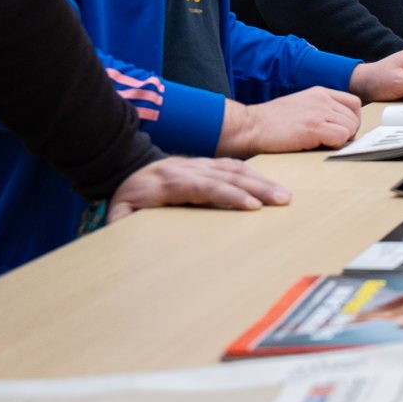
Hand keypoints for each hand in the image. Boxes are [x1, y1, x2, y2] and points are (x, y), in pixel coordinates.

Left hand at [106, 155, 293, 221]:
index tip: (251, 205)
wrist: (127, 166)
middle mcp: (188, 168)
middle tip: (281, 200)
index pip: (203, 186)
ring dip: (261, 181)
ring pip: (234, 168)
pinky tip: (270, 185)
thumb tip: (124, 238)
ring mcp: (199, 164)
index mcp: (167, 182)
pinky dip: (254, 175)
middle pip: (226, 175)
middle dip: (256, 187)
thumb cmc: (128, 196)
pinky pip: (233, 166)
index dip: (228, 194)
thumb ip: (121, 225)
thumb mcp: (118, 213)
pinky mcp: (207, 164)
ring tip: (284, 195)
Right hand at [218, 86, 361, 155]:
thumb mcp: (300, 106)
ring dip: (340, 140)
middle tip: (330, 143)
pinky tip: (318, 146)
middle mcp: (322, 99)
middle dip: (347, 134)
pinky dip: (335, 145)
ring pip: (350, 128)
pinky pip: (341, 137)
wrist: (250, 126)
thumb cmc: (272, 123)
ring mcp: (318, 111)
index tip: (341, 132)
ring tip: (321, 144)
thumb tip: (341, 128)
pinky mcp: (314, 127)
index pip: (354, 104)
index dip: (351, 121)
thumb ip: (320, 110)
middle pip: (354, 118)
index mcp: (320, 92)